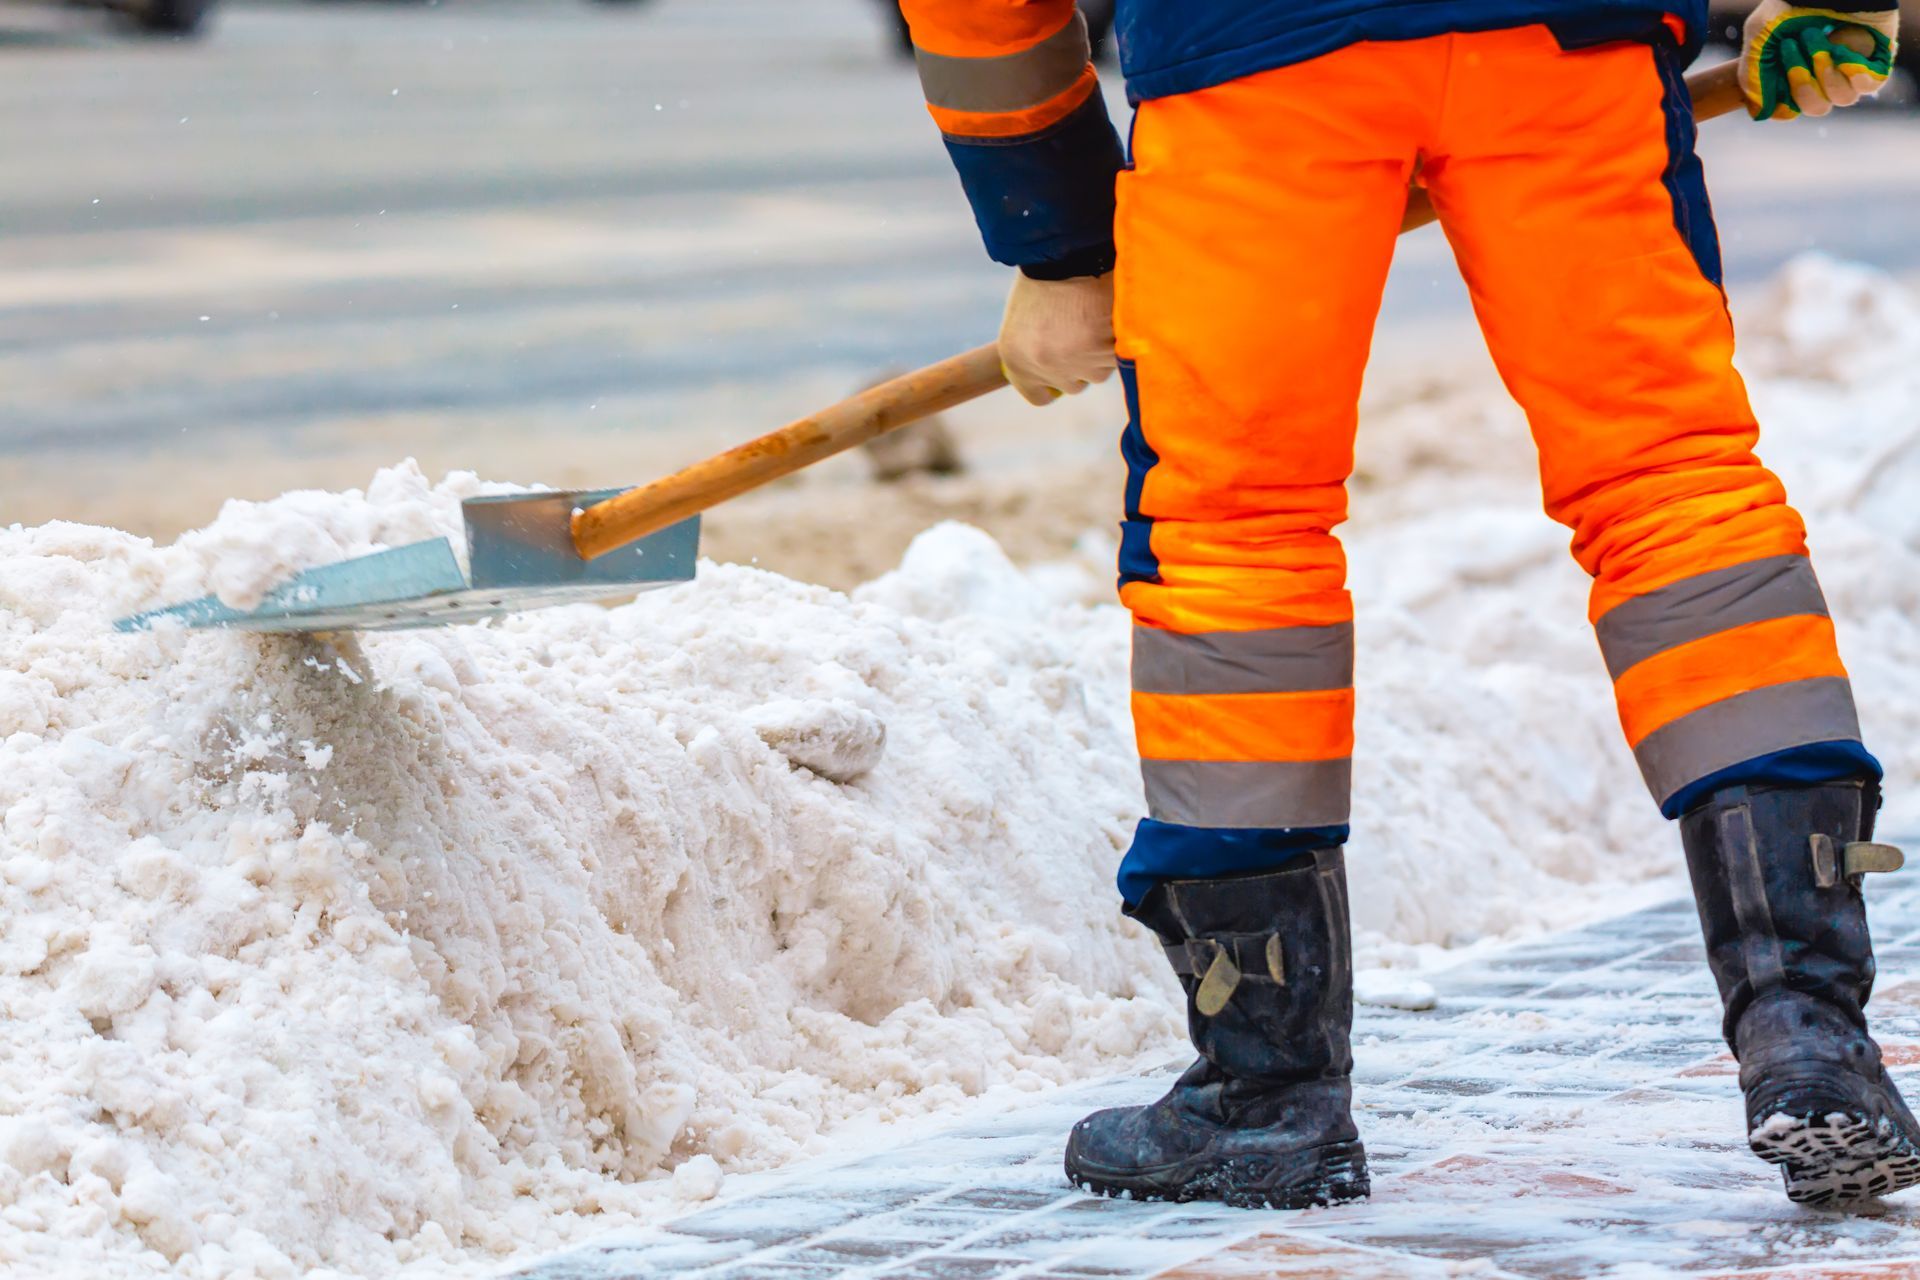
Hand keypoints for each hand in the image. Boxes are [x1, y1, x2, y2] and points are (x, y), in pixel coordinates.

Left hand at [998, 271, 1116, 405]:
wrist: (1069, 248)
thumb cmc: (1047, 274)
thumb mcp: (1026, 316)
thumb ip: (1035, 348)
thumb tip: (1052, 371)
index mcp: (1014, 358)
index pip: (1037, 396)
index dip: (1052, 385)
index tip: (1062, 374)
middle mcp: (1040, 366)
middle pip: (1073, 385)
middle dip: (1082, 364)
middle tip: (1085, 332)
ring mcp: (1073, 361)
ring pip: (1099, 372)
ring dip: (1102, 352)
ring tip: (1095, 317)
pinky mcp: (1103, 351)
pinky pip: (1118, 357)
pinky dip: (1119, 340)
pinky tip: (1109, 316)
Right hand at [1741, 0, 1899, 119]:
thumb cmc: (1793, 4)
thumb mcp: (1759, 35)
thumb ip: (1752, 76)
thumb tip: (1761, 112)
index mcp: (1794, 77)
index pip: (1789, 110)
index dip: (1782, 103)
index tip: (1775, 81)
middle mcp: (1823, 78)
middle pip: (1815, 107)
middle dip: (1802, 82)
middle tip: (1792, 46)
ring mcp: (1850, 71)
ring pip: (1841, 98)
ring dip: (1826, 71)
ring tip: (1820, 39)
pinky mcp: (1876, 62)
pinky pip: (1867, 85)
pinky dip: (1853, 70)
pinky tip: (1841, 48)